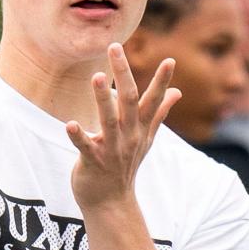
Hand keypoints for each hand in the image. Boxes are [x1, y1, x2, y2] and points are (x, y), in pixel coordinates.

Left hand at [66, 44, 179, 213]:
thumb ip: (159, 113)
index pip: (153, 100)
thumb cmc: (126, 165)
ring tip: (97, 76)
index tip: (170, 60)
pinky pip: (86, 148)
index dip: (162, 81)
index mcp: (141, 128)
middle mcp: (130, 136)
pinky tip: (70, 124)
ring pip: (109, 121)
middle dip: (123, 73)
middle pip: (129, 101)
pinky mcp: (93, 162)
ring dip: (103, 99)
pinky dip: (78, 136)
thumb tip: (178, 92)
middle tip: (114, 47)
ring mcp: (112, 150)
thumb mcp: (147, 138)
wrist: (111, 202)